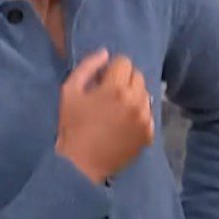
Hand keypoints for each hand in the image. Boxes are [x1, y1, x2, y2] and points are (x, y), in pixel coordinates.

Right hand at [55, 49, 154, 183]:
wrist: (81, 165)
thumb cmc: (72, 126)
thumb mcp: (70, 91)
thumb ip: (87, 67)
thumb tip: (105, 53)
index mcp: (116, 88)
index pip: (124, 62)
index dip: (111, 69)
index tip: (102, 80)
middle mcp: (135, 101)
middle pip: (137, 75)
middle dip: (124, 80)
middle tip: (109, 94)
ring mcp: (145, 118)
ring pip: (145, 93)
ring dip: (133, 95)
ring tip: (117, 109)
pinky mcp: (149, 133)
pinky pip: (148, 113)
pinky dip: (139, 113)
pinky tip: (123, 123)